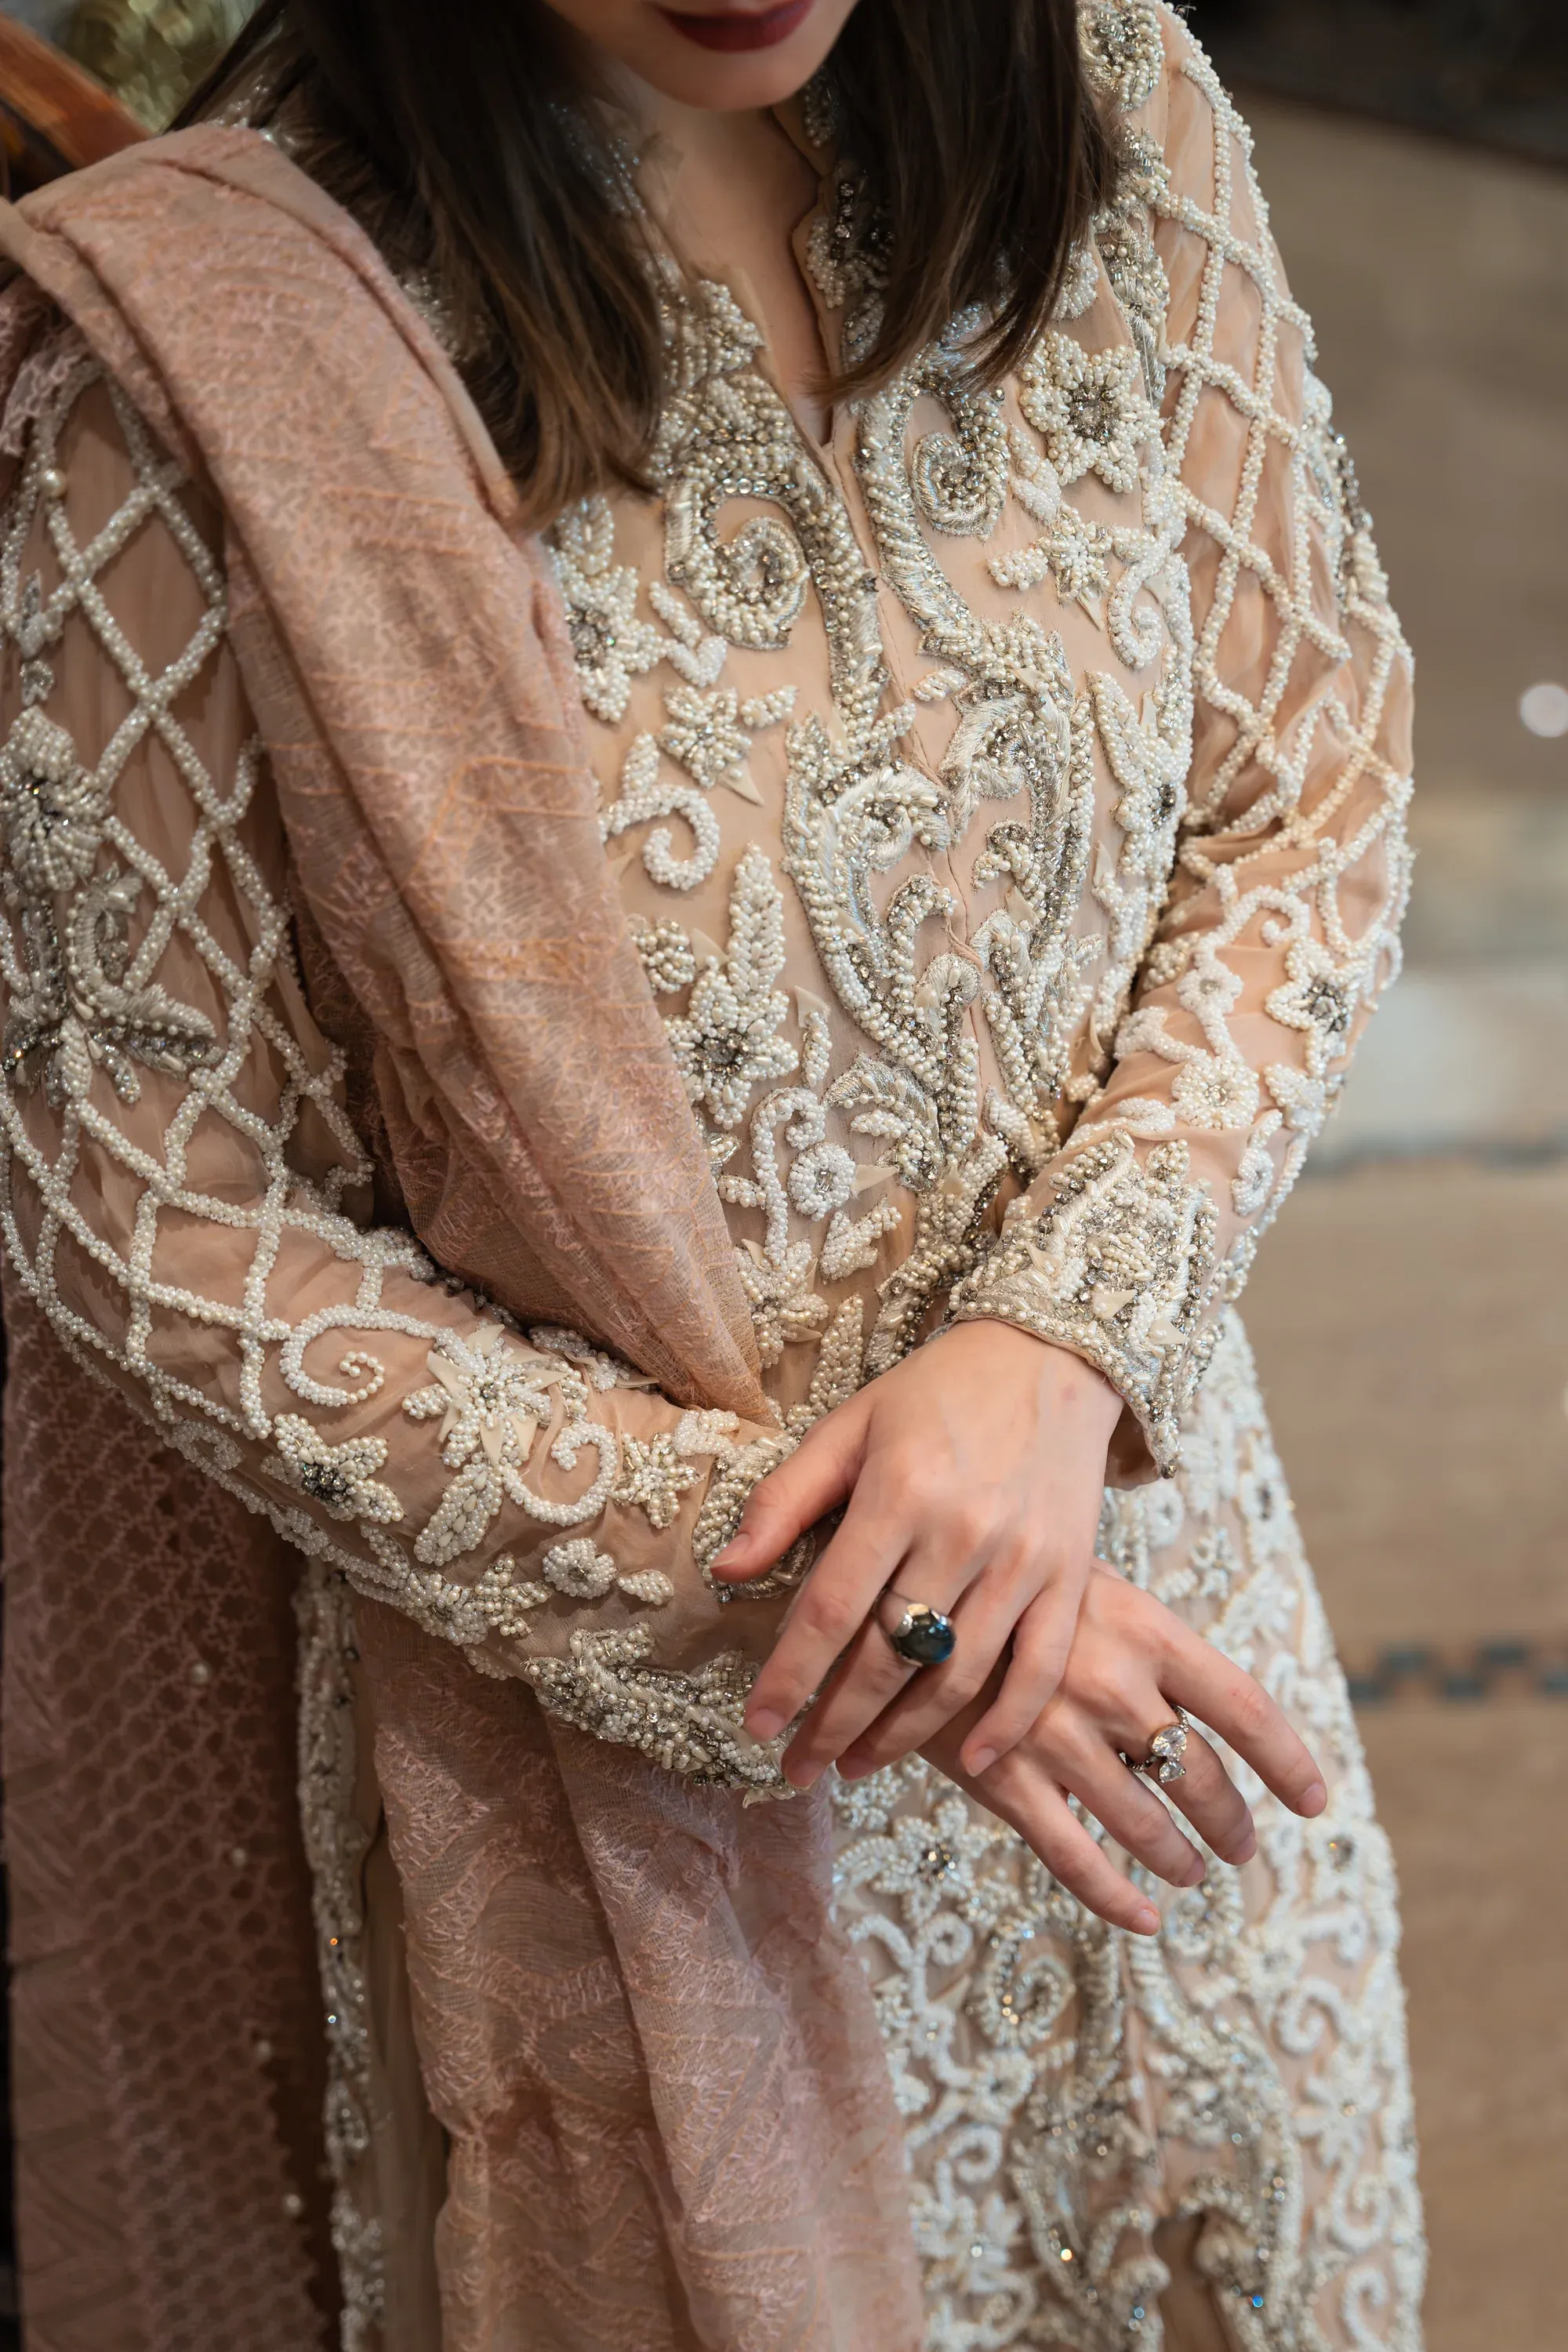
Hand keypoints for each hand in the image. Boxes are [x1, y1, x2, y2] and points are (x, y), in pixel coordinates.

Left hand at [711, 1323, 1122, 1785]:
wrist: (1052, 1354)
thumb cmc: (937, 1390)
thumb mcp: (850, 1425)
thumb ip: (785, 1499)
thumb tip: (724, 1572)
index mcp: (899, 1492)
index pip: (832, 1610)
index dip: (790, 1677)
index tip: (757, 1727)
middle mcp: (963, 1533)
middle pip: (890, 1657)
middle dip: (835, 1724)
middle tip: (797, 1769)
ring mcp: (1024, 1561)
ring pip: (959, 1676)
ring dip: (904, 1735)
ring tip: (858, 1765)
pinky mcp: (1071, 1576)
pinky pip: (1040, 1668)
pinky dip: (1008, 1724)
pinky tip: (972, 1763)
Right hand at [890, 1562, 1327, 1935]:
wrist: (890, 1588)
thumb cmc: (992, 1577)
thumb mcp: (1078, 1578)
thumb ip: (1134, 1636)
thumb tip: (1186, 1693)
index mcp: (1143, 1628)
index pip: (1243, 1706)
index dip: (1287, 1761)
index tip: (1313, 1802)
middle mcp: (1114, 1685)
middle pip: (1201, 1776)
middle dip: (1230, 1822)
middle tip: (1239, 1846)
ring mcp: (1059, 1736)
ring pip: (1146, 1824)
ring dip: (1179, 1857)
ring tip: (1191, 1870)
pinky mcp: (1005, 1779)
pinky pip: (1076, 1859)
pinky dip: (1118, 1898)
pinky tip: (1144, 1918)